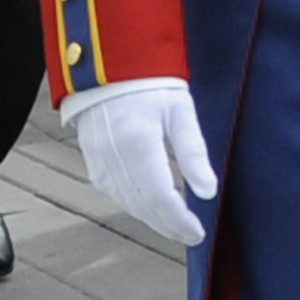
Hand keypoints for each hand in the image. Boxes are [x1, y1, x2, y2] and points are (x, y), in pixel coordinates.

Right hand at [69, 78, 217, 245]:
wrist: (107, 64)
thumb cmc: (147, 81)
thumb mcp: (179, 109)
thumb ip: (193, 152)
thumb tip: (208, 191)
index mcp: (138, 144)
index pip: (162, 198)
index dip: (180, 221)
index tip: (198, 233)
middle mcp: (114, 157)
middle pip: (143, 207)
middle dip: (168, 225)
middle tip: (190, 234)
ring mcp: (98, 160)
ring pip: (126, 203)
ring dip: (151, 218)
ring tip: (174, 223)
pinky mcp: (91, 159)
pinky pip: (112, 192)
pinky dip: (133, 204)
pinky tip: (148, 205)